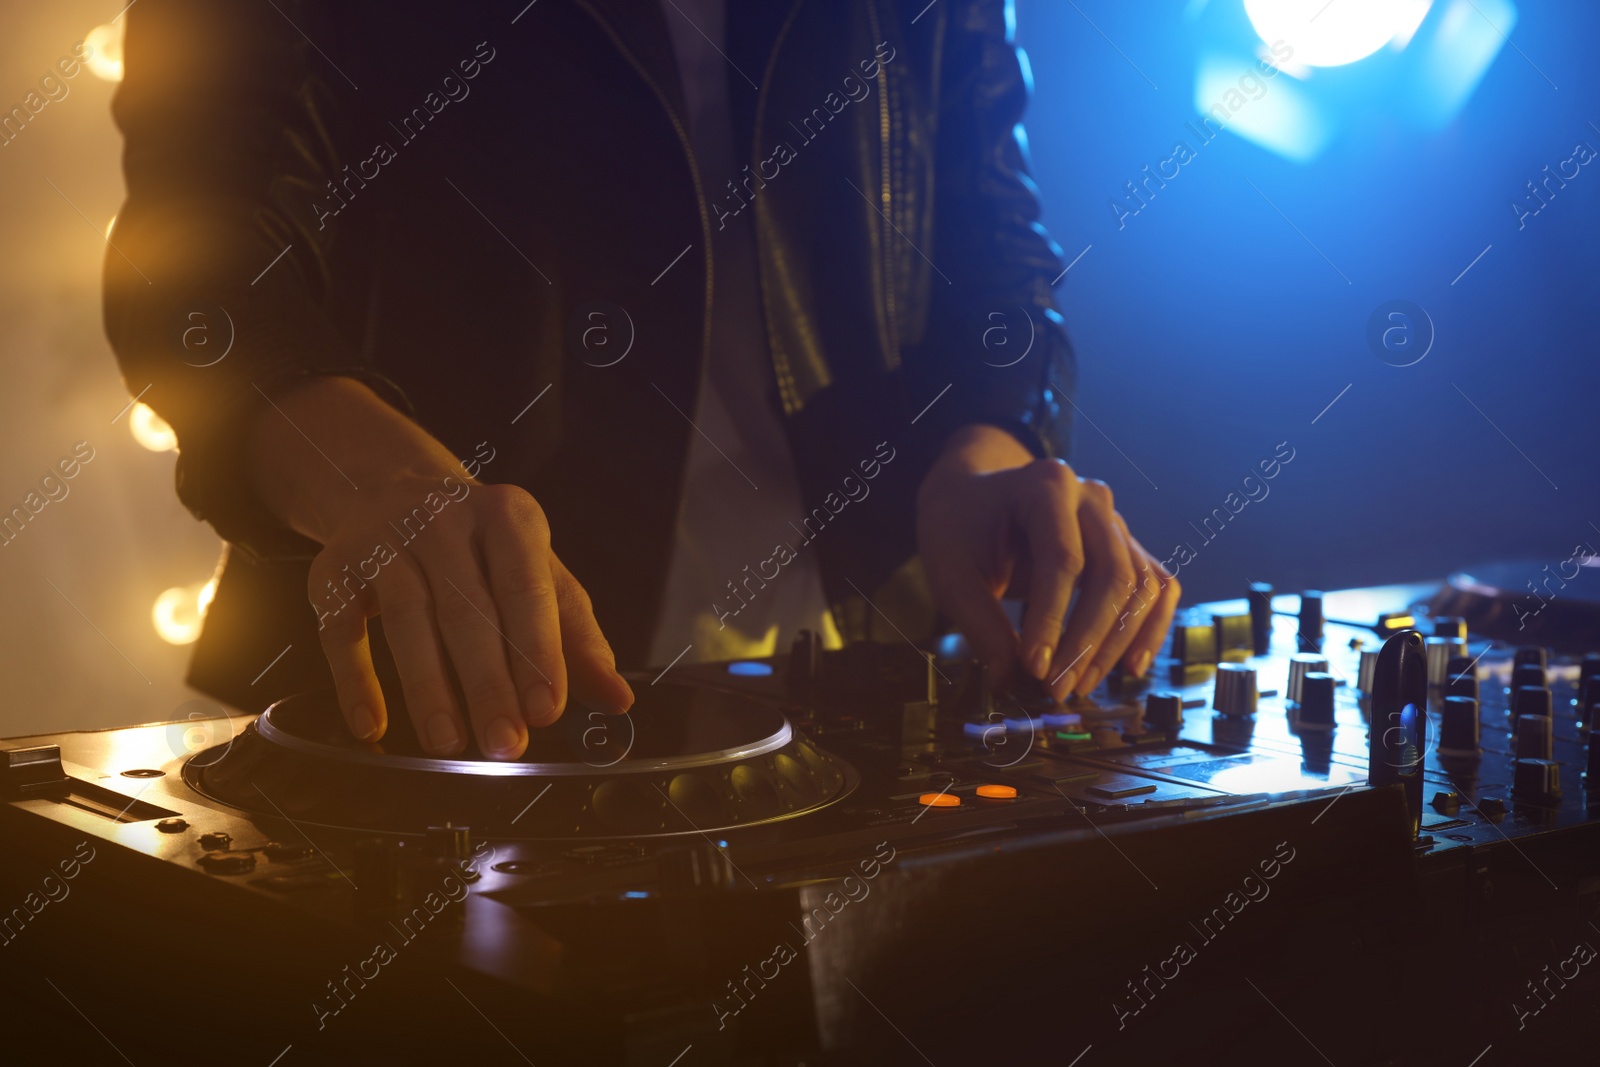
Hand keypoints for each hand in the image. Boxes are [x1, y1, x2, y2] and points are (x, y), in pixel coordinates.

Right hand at [248, 377, 632, 759]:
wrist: (393, 487)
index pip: (526, 588)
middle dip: (487, 684)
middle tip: (505, 744)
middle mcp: (444, 521)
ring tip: (449, 744)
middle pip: (467, 611)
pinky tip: (372, 724)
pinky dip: (355, 680)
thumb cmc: (484, 548)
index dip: (537, 651)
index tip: (548, 710)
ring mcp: (384, 540)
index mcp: (507, 517)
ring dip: (428, 689)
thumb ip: (577, 636)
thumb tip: (618, 699)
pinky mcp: (334, 569)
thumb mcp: (539, 573)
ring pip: (406, 620)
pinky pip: (342, 629)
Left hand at [916, 425, 1179, 700]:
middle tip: (1058, 689)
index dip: (1052, 620)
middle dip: (1087, 641)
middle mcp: (1091, 499)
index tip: (1035, 669)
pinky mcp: (1125, 548)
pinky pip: (1156, 588)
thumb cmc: (959, 528)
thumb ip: (981, 625)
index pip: (1063, 560)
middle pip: (1113, 575)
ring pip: (1142, 586)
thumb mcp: (951, 573)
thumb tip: (1011, 682)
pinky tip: (1130, 666)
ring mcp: (1114, 522)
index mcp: (1045, 486)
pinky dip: (1150, 629)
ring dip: (1117, 644)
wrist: (972, 497)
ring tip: (1081, 685)